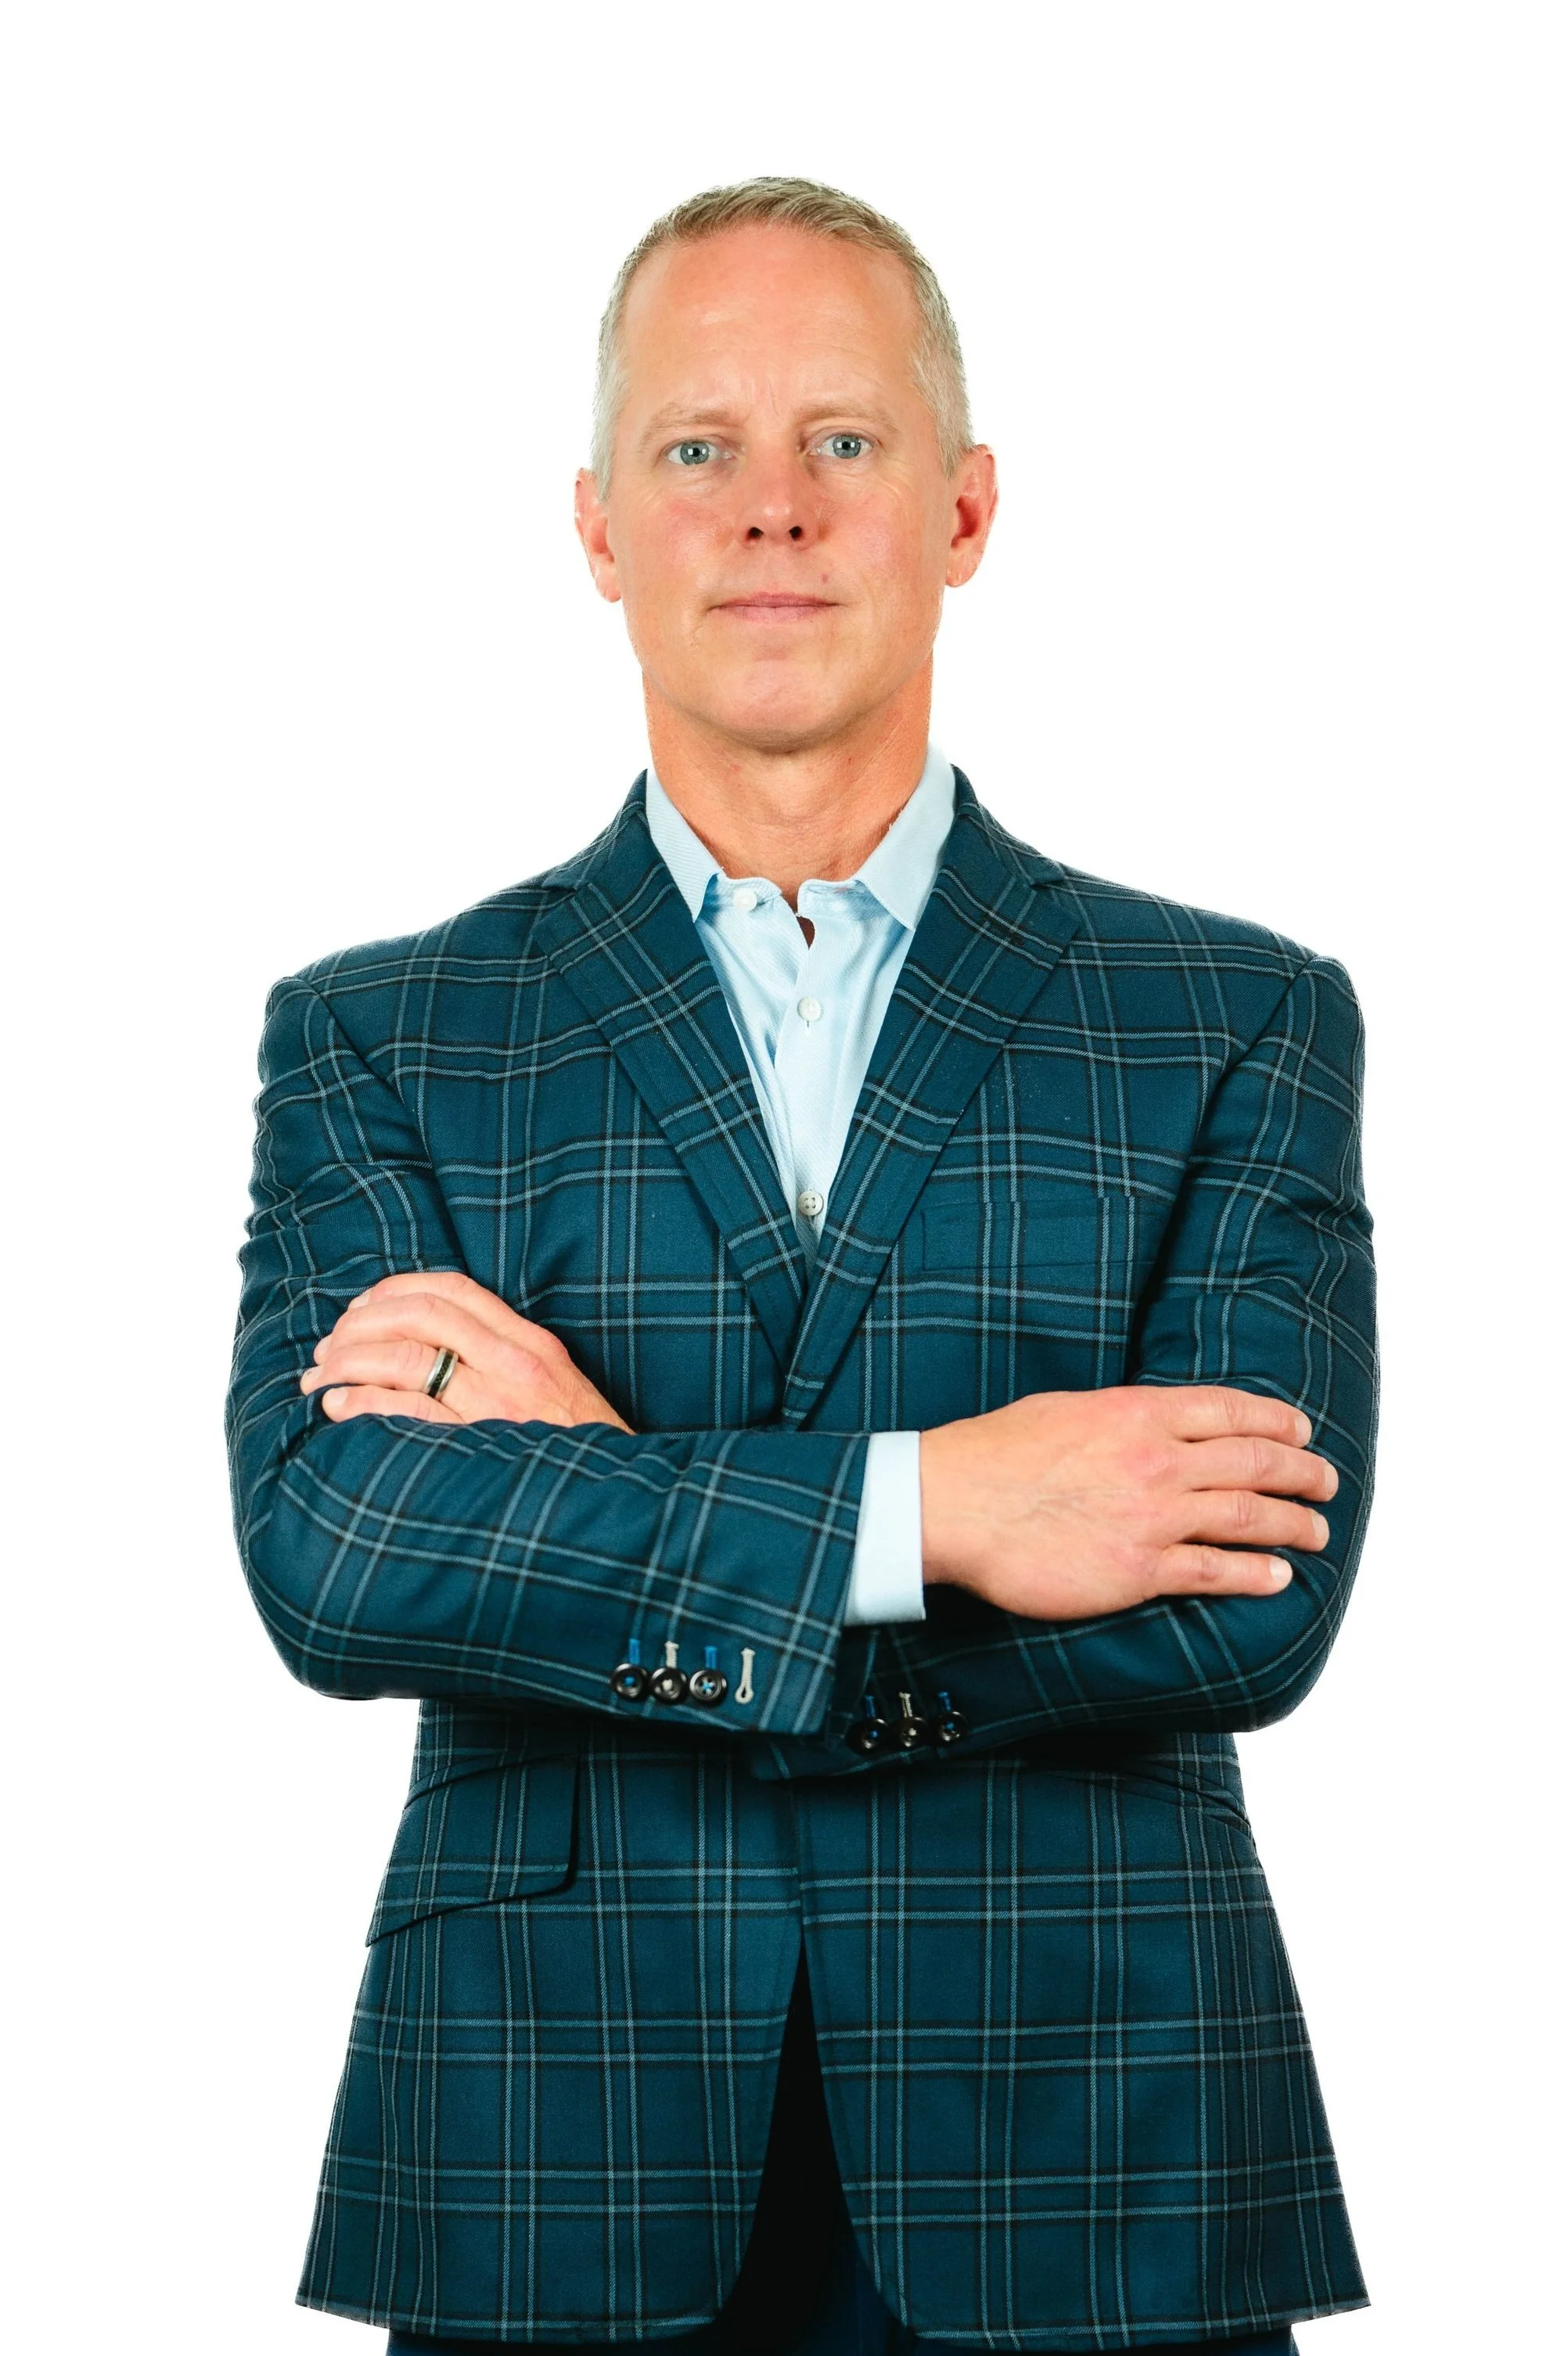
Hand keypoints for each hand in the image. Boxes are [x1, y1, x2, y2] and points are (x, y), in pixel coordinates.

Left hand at [300, 1271, 632, 1432]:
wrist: (615, 1507)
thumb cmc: (578, 1454)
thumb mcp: (557, 1389)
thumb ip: (506, 1361)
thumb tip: (434, 1347)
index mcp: (532, 1345)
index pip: (453, 1289)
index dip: (395, 1290)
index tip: (362, 1308)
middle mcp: (514, 1365)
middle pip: (419, 1314)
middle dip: (360, 1323)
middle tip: (329, 1347)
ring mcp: (496, 1406)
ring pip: (405, 1357)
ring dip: (348, 1361)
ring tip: (321, 1379)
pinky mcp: (477, 1447)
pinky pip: (406, 1411)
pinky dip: (361, 1401)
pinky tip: (337, 1408)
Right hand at [920, 1385, 1336, 1620]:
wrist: (956, 1503)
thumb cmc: (997, 1454)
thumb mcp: (1068, 1409)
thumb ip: (1121, 1417)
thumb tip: (1150, 1423)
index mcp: (1140, 1412)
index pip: (1232, 1410)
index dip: (1277, 1421)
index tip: (1301, 1431)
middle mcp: (1158, 1460)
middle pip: (1256, 1462)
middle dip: (1302, 1473)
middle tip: (1325, 1483)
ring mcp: (1153, 1515)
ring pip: (1249, 1517)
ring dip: (1294, 1525)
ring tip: (1317, 1534)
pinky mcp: (1139, 1569)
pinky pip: (1216, 1572)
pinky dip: (1257, 1574)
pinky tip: (1279, 1578)